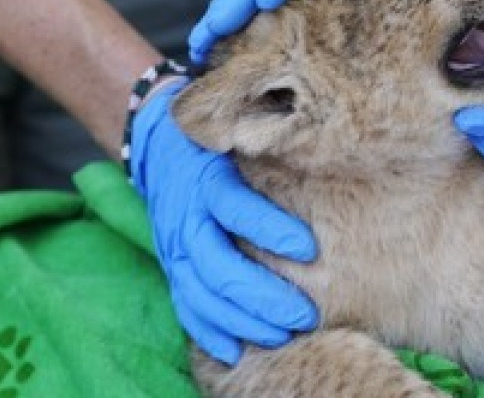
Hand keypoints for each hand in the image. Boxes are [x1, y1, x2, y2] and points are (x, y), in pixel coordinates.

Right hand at [129, 80, 318, 363]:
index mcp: (206, 180)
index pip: (235, 208)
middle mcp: (186, 217)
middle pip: (218, 265)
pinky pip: (185, 305)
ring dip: (241, 321)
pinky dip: (208, 331)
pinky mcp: (171, 265)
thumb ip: (271, 142)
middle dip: (263, 296)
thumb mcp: (237, 132)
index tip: (309, 249)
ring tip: (282, 336)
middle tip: (305, 314)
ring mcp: (174, 245)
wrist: (160, 144)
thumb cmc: (218, 140)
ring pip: (202, 293)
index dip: (270, 229)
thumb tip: (324, 144)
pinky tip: (235, 351)